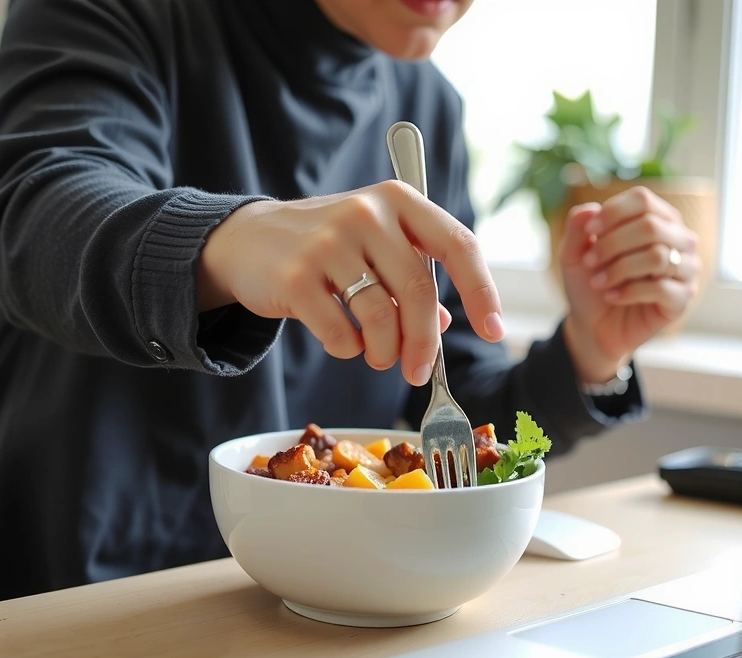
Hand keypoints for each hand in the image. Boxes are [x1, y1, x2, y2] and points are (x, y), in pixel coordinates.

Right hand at [197, 180, 504, 386]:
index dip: (483, 292)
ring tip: (378, 357)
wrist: (245, 239)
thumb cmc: (324, 246)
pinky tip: (342, 342)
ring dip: (386, 352)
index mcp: (398, 200)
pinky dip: (349, 350)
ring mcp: (328, 241)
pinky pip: (340, 333)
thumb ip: (413, 278)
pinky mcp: (295, 276)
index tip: (496, 332)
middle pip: (420, 291)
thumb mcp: (374, 247)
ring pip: (381, 316)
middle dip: (425, 344)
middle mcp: (366, 213)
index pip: (458, 244)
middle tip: (419, 374)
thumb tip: (447, 326)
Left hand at [556, 186, 700, 383]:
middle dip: (612, 244)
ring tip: (598, 282)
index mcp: (656, 219)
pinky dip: (629, 292)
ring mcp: (685, 268)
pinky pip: (661, 288)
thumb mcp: (574, 255)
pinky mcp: (683, 298)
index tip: (589, 231)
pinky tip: (612, 297)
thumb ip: (577, 228)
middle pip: (651, 226)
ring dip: (619, 268)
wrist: (594, 326)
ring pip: (658, 255)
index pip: (642, 200)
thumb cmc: (590, 284)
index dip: (613, 212)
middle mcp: (678, 239)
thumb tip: (590, 209)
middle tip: (590, 262)